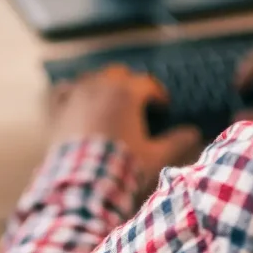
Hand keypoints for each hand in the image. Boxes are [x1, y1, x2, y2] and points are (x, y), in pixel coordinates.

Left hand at [50, 65, 201, 191]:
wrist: (82, 180)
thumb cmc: (121, 166)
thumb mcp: (154, 156)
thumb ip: (175, 142)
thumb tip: (193, 133)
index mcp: (127, 93)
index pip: (147, 83)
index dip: (158, 93)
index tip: (163, 105)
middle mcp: (101, 85)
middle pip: (119, 72)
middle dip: (131, 83)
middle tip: (138, 100)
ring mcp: (77, 94)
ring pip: (92, 76)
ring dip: (103, 83)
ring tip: (110, 98)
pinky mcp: (59, 108)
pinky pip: (64, 89)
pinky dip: (72, 91)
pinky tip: (77, 98)